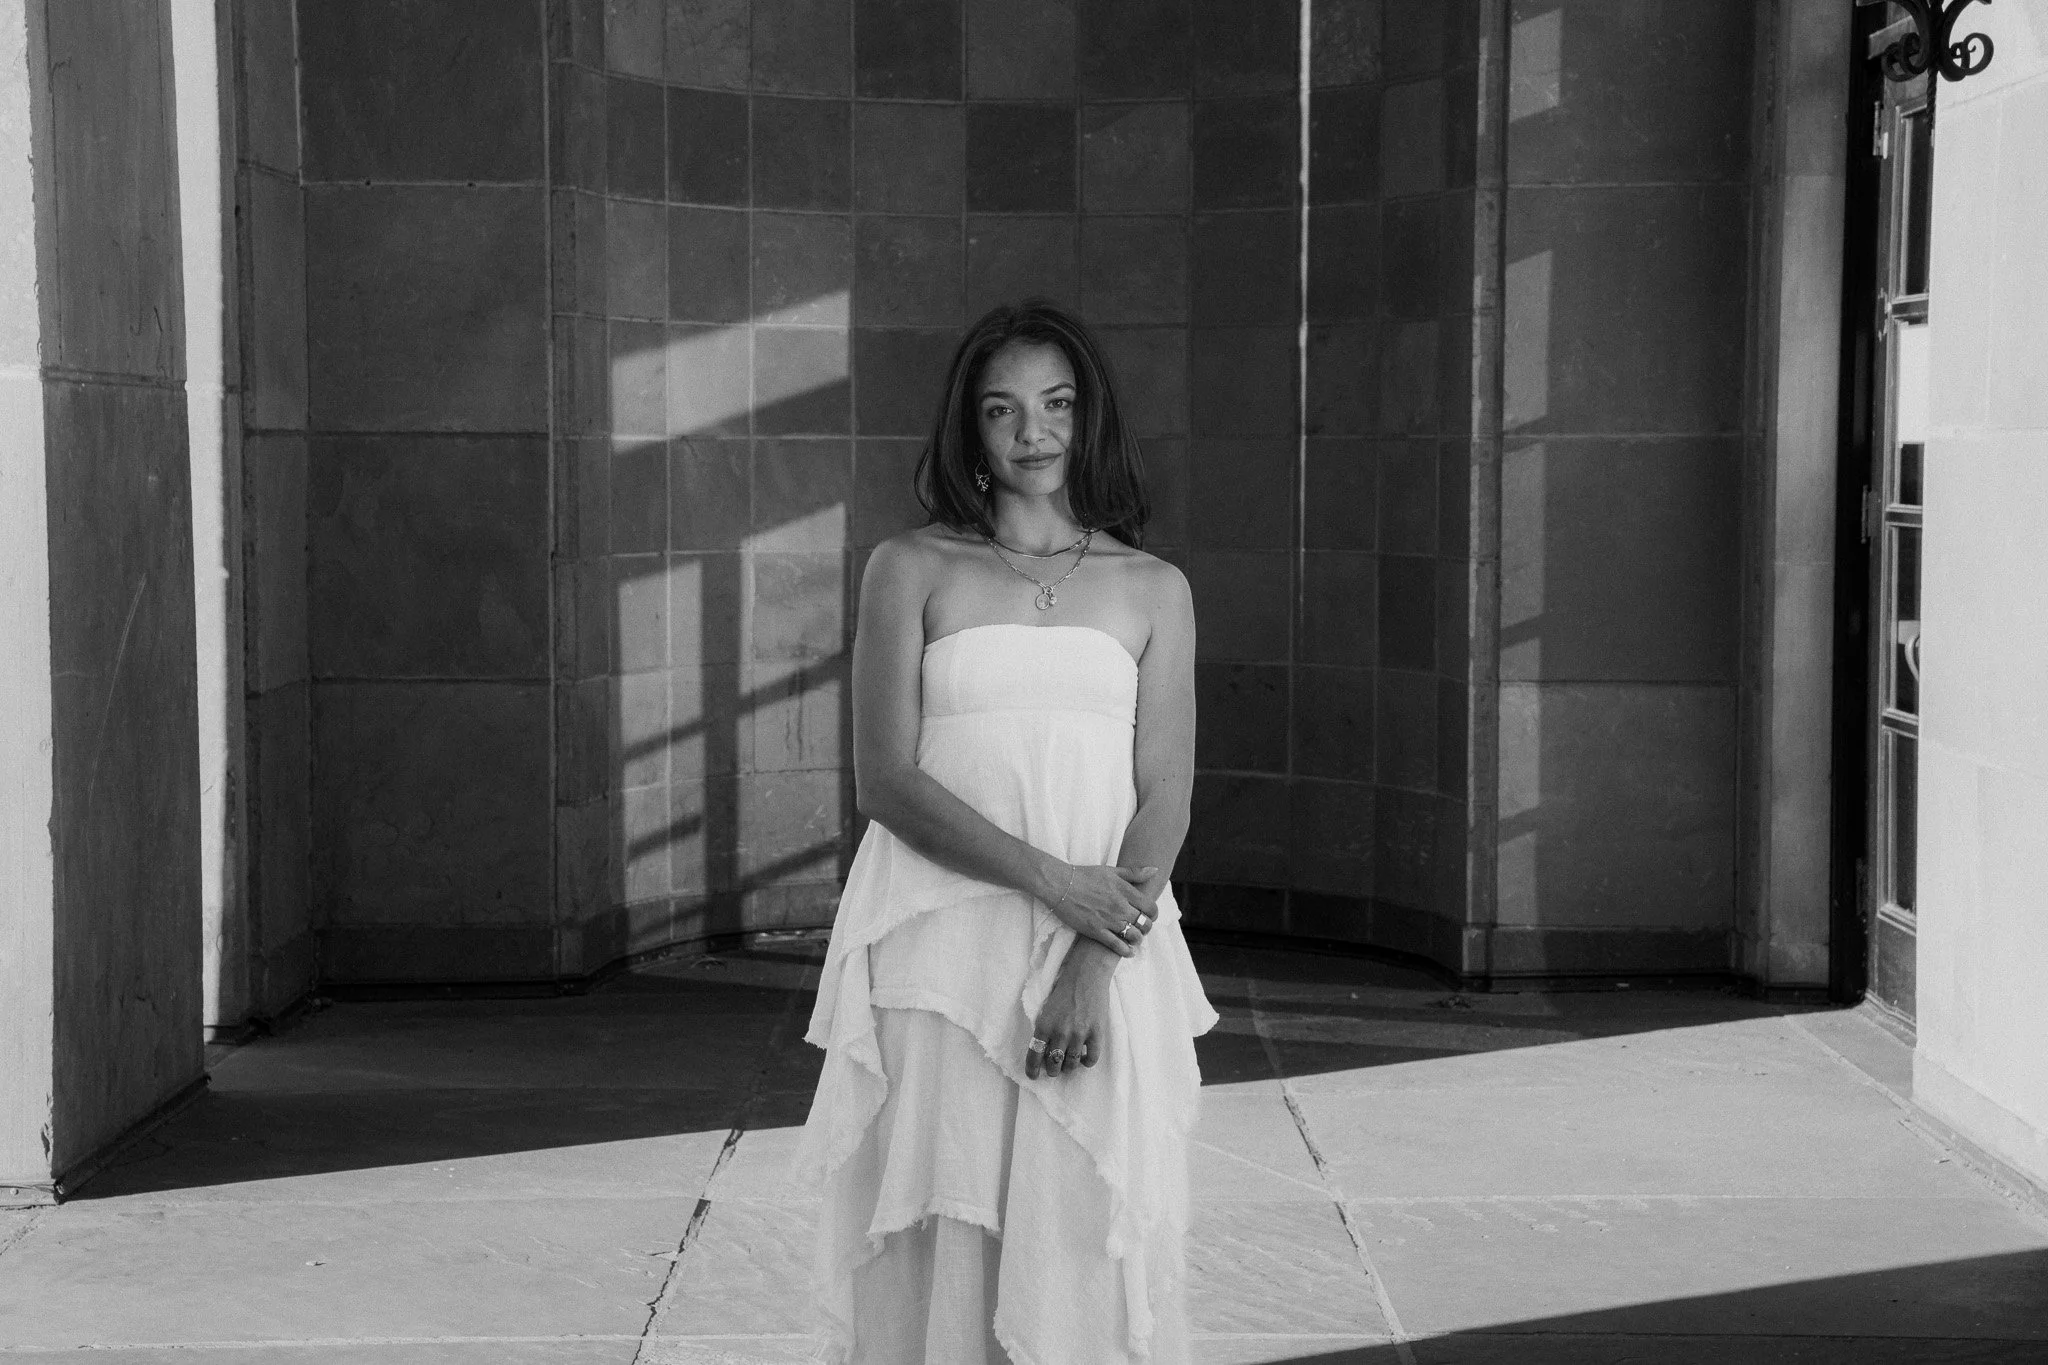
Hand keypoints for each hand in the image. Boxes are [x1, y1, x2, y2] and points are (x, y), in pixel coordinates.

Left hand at [1026, 942, 1115, 1078]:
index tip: (1033, 1075)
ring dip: (1069, 1067)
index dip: (1032, 1069)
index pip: (1034, 1055)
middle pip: (1054, 1065)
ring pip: (1072, 1064)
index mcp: (1044, 1026)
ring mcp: (1079, 1034)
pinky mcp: (1096, 1033)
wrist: (1086, 975)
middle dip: (1052, 1070)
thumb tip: (1044, 1051)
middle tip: (1054, 1067)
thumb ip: (1045, 1029)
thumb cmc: (1064, 990)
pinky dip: (1087, 1062)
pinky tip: (1085, 1057)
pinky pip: (1091, 1058)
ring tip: (1069, 1063)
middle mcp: (1060, 1033)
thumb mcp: (1046, 1009)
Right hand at [1043, 862, 1159, 956]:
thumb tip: (1155, 870)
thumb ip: (1134, 872)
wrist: (1060, 884)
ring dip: (1137, 939)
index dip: (1153, 914)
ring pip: (1134, 936)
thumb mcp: (1111, 871)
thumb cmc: (1084, 876)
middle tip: (1141, 927)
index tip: (1149, 916)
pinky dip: (1125, 951)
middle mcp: (1120, 906)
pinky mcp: (1096, 931)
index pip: (1150, 907)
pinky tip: (1128, 952)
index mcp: (1125, 891)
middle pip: (1145, 923)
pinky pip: (1116, 945)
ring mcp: (1108, 920)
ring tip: (1134, 938)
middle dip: (1146, 927)